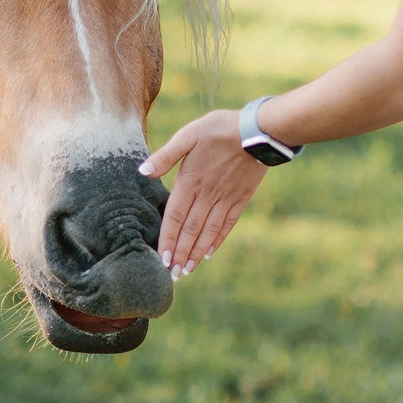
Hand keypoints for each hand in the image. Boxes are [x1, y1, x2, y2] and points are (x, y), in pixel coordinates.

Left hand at [139, 108, 267, 275]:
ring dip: (196, 252)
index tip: (162, 259)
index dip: (167, 238)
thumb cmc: (220, 128)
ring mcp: (225, 199)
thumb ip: (166, 155)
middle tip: (173, 274)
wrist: (259, 130)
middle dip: (180, 253)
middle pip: (190, 230)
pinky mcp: (241, 199)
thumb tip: (143, 172)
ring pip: (208, 231)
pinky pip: (227, 224)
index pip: (175, 216)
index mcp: (190, 181)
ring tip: (188, 270)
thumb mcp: (189, 134)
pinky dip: (217, 240)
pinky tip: (209, 252)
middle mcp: (207, 195)